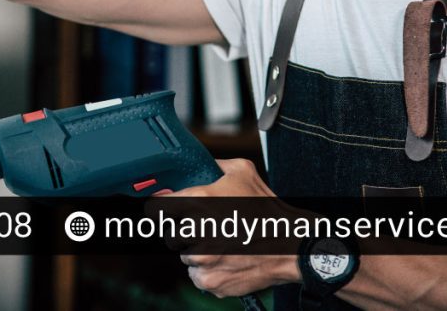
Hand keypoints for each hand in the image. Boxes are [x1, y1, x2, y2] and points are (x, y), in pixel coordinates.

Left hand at [167, 159, 301, 297]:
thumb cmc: (267, 211)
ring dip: (197, 251)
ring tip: (222, 243)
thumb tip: (201, 164)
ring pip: (185, 256)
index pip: (155, 208)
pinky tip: (226, 260)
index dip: (159, 207)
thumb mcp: (243, 172)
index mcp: (198, 202)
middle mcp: (196, 232)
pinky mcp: (211, 281)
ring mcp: (202, 260)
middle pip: (170, 234)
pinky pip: (198, 276)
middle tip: (206, 227)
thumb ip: (215, 164)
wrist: (291, 247)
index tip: (163, 209)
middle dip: (184, 230)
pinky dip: (208, 271)